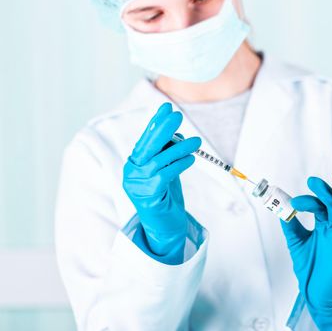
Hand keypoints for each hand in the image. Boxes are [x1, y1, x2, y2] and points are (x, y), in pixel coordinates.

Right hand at [123, 103, 200, 260]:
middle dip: (163, 128)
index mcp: (134, 164)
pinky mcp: (148, 196)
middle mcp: (132, 172)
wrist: (163, 226)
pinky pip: (165, 175)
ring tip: (196, 141)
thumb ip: (167, 154)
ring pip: (160, 160)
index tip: (166, 107)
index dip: (156, 123)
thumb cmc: (165, 196)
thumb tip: (177, 134)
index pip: (146, 139)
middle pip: (148, 146)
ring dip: (179, 148)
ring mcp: (137, 185)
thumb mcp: (166, 170)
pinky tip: (191, 158)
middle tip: (177, 115)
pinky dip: (179, 164)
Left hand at [280, 175, 331, 328]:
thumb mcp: (296, 243)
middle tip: (313, 181)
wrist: (316, 295)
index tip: (293, 202)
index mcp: (324, 225)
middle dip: (325, 192)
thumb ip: (290, 226)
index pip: (320, 205)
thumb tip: (282, 207)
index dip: (308, 200)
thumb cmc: (310, 269)